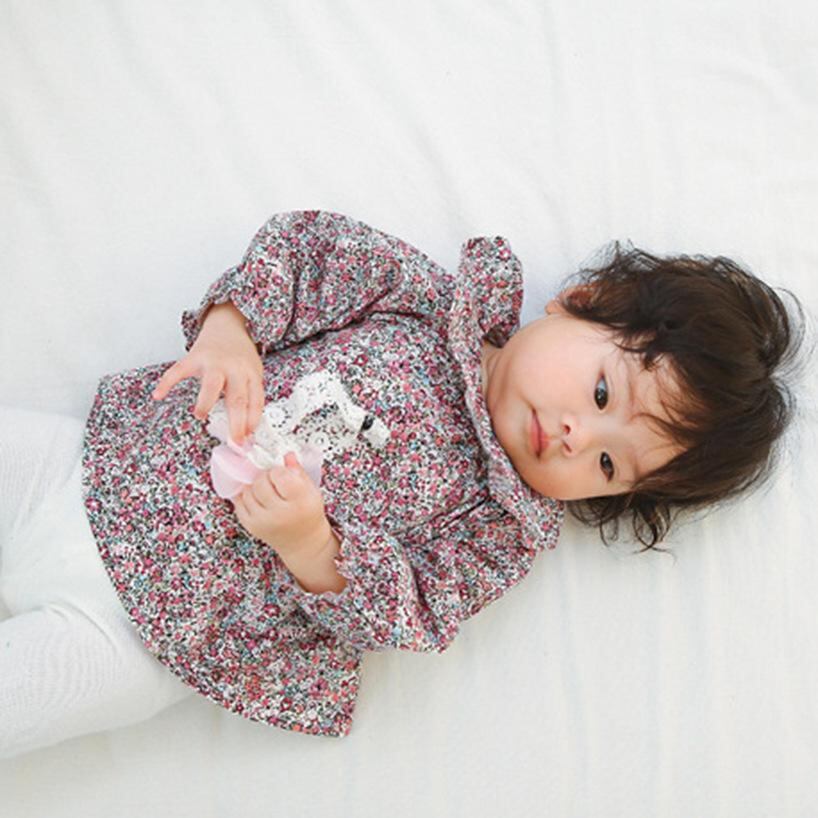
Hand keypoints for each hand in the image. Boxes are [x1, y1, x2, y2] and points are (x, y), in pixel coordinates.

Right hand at [151, 301, 263, 444]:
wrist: (229, 325)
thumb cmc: (240, 356)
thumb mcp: (253, 374)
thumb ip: (250, 397)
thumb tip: (246, 430)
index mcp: (251, 375)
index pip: (255, 402)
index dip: (251, 423)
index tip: (246, 440)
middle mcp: (234, 369)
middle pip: (237, 398)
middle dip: (236, 422)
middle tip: (233, 440)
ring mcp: (214, 362)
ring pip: (211, 384)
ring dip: (206, 402)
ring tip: (200, 416)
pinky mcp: (194, 357)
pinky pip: (178, 371)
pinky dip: (166, 383)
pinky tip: (158, 395)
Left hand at [231, 452, 331, 556]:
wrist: (302, 541)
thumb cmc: (307, 512)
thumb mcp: (311, 491)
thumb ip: (298, 471)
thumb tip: (287, 455)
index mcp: (300, 502)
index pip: (280, 475)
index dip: (280, 471)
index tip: (284, 474)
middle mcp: (280, 514)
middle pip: (261, 482)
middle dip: (266, 476)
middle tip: (274, 481)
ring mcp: (262, 522)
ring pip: (248, 491)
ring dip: (255, 486)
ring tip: (267, 491)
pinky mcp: (250, 526)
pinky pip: (239, 502)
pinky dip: (246, 496)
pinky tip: (258, 499)